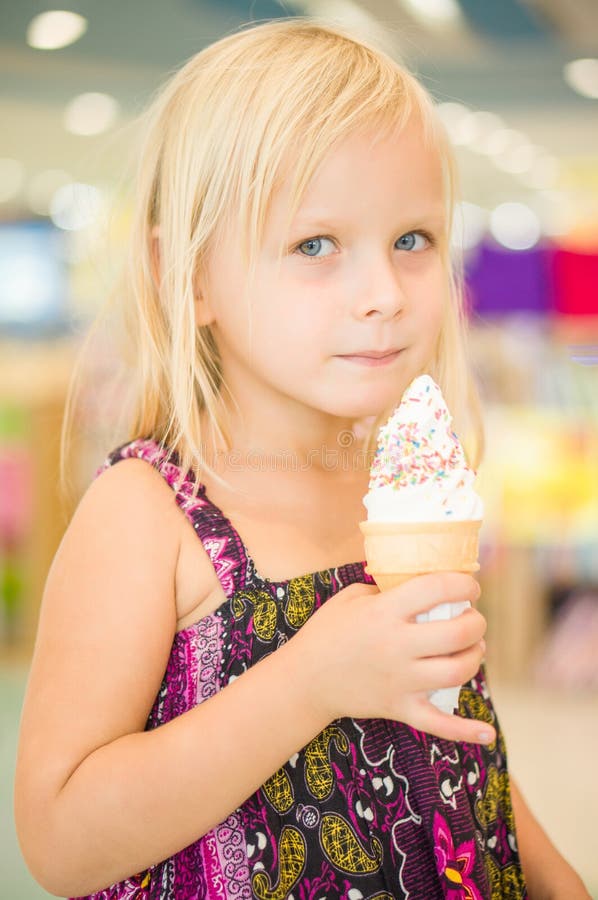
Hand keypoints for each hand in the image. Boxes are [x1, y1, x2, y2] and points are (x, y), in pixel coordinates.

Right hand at [299, 572, 494, 744]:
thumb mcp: (352, 597)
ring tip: (473, 649)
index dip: (462, 584)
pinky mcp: (400, 707)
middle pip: (457, 633)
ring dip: (475, 657)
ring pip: (457, 672)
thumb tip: (422, 585)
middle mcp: (396, 645)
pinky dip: (465, 731)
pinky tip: (486, 732)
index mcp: (384, 612)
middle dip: (476, 622)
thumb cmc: (328, 632)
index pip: (436, 589)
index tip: (469, 587)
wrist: (304, 680)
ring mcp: (400, 680)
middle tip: (472, 618)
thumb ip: (386, 589)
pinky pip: (438, 724)